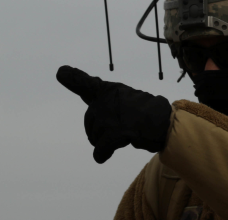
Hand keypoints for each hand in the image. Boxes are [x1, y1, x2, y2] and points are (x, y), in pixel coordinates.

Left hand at [56, 66, 172, 162]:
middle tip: (122, 128)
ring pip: (95, 137)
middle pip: (90, 121)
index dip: (73, 78)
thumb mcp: (125, 99)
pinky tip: (105, 155)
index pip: (86, 84)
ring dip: (107, 141)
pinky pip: (100, 149)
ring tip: (127, 133)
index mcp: (110, 90)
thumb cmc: (147, 112)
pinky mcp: (116, 131)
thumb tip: (92, 106)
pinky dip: (102, 154)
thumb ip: (105, 101)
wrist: (166, 123)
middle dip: (100, 130)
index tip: (61, 72)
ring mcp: (111, 115)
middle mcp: (108, 99)